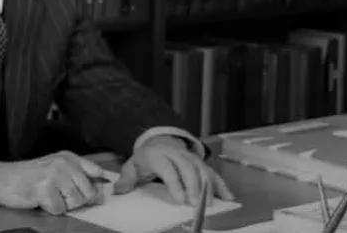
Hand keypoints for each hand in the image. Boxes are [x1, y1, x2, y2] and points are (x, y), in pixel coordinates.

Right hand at [0, 150, 107, 214]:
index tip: (96, 194)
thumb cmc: (29, 177)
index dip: (97, 187)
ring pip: (76, 202)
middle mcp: (64, 163)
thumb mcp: (55, 169)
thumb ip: (77, 176)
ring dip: (62, 204)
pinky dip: (50, 209)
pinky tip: (40, 199)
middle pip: (89, 192)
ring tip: (48, 195)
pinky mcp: (45, 189)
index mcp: (68, 157)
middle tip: (59, 195)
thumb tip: (101, 192)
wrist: (1, 179)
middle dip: (77, 200)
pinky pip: (60, 210)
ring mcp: (55, 175)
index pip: (96, 172)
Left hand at [113, 135, 233, 205]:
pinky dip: (222, 185)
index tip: (180, 199)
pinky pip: (212, 173)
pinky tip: (229, 197)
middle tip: (196, 204)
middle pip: (188, 168)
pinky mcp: (201, 163)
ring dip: (208, 186)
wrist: (159, 141)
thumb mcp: (132, 166)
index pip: (168, 169)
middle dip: (194, 186)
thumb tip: (117, 190)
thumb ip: (126, 179)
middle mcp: (177, 154)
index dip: (175, 184)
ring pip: (202, 169)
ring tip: (210, 203)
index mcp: (159, 155)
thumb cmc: (146, 159)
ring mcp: (191, 158)